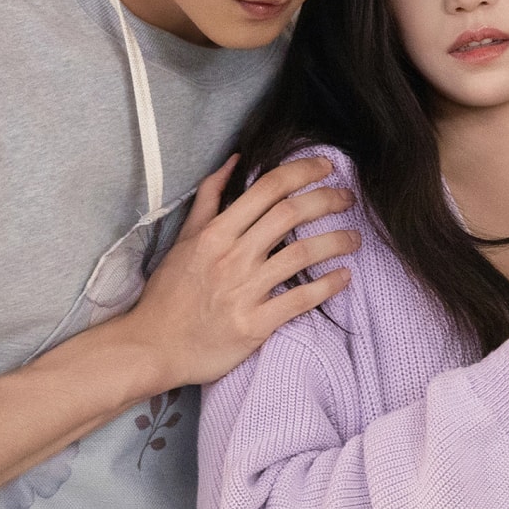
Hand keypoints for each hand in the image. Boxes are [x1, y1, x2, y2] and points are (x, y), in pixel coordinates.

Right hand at [118, 154, 359, 387]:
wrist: (154, 347)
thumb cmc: (168, 294)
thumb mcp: (184, 239)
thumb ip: (209, 199)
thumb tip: (234, 162)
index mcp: (215, 233)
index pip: (267, 189)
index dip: (301, 172)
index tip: (325, 166)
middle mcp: (232, 257)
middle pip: (290, 214)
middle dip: (327, 199)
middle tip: (348, 198)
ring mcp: (244, 291)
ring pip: (302, 254)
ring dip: (336, 241)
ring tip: (355, 238)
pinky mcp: (255, 325)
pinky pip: (300, 300)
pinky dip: (328, 286)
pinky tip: (345, 277)